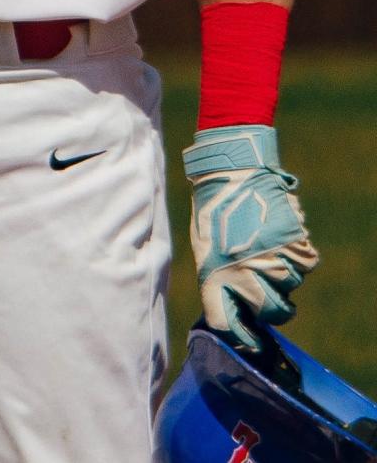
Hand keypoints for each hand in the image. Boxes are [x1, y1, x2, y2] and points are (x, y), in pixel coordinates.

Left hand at [183, 124, 318, 351]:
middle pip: (271, 313)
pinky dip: (298, 257)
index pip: (227, 323)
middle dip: (270, 308)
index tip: (249, 338)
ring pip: (290, 287)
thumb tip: (233, 306)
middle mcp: (246, 276)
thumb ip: (218, 281)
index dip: (240, 334)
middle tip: (266, 292)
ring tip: (269, 250)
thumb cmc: (213, 210)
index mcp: (216, 277)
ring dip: (283, 276)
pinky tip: (284, 242)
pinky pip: (305, 264)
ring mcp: (273, 260)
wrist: (230, 172)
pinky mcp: (294, 242)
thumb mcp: (205, 249)